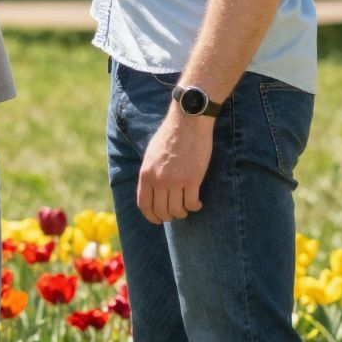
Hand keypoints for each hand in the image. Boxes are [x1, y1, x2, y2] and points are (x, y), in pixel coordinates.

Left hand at [136, 107, 213, 225]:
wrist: (188, 121)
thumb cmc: (171, 135)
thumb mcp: (151, 154)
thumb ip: (150, 173)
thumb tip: (151, 191)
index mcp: (146, 174)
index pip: (144, 205)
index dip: (151, 216)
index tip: (158, 220)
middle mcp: (158, 180)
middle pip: (161, 210)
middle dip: (168, 216)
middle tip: (176, 214)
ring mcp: (175, 181)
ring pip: (177, 210)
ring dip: (182, 213)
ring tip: (187, 208)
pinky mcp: (192, 179)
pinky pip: (192, 203)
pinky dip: (195, 206)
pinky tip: (197, 203)